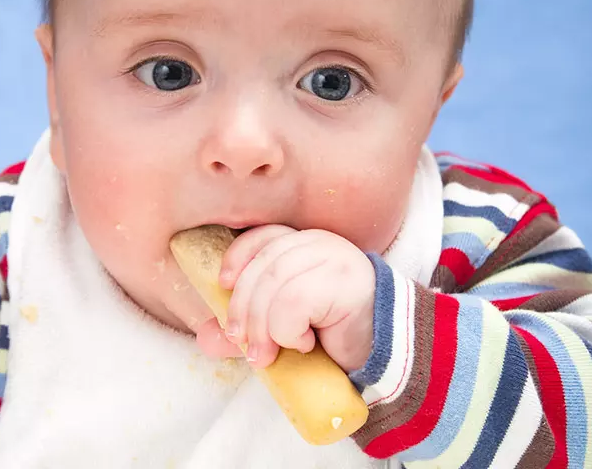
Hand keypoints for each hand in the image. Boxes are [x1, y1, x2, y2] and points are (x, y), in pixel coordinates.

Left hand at [197, 225, 375, 372]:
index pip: (264, 235)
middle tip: (245, 346)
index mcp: (306, 245)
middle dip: (244, 310)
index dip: (237, 256)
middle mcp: (321, 244)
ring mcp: (335, 259)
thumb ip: (248, 328)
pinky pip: (294, 302)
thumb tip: (206, 338)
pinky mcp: (345, 281)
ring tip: (268, 355)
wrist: (385, 355)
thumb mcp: (282, 330)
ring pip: (275, 285)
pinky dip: (288, 331)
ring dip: (262, 328)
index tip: (222, 284)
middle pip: (263, 266)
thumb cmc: (335, 336)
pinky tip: (307, 343)